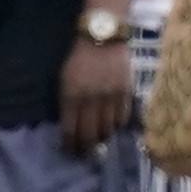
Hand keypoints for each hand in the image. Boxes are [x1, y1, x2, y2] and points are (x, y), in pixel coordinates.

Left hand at [58, 34, 134, 151]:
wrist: (103, 37)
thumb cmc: (79, 57)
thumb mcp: (64, 79)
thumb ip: (67, 102)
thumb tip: (71, 125)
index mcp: (72, 96)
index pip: (70, 130)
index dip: (69, 145)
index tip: (68, 152)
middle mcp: (91, 100)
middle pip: (89, 135)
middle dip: (85, 149)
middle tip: (83, 155)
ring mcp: (110, 97)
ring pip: (107, 129)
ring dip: (101, 138)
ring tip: (98, 141)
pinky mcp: (126, 93)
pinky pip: (122, 118)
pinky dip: (116, 126)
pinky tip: (112, 127)